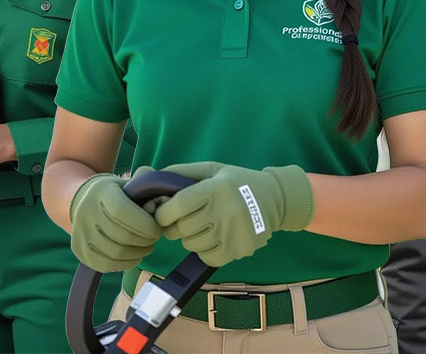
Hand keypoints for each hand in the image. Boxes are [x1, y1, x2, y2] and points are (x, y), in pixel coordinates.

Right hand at [69, 172, 162, 271]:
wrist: (83, 200)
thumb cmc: (114, 193)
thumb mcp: (126, 183)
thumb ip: (144, 183)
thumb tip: (161, 188)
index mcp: (101, 192)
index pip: (121, 211)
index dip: (144, 223)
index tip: (158, 228)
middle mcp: (86, 212)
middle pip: (121, 235)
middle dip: (145, 240)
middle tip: (155, 238)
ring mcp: (81, 233)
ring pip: (115, 252)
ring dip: (138, 253)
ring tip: (147, 246)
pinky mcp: (80, 251)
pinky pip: (105, 265)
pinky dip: (125, 263)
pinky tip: (135, 256)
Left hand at [154, 162, 313, 267]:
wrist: (275, 199)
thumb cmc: (236, 182)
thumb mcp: (211, 169)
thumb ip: (181, 173)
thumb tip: (151, 180)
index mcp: (215, 189)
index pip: (176, 207)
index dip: (163, 213)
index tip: (164, 213)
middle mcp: (224, 212)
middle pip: (181, 229)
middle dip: (176, 226)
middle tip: (184, 219)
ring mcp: (233, 233)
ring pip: (191, 244)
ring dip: (191, 237)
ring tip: (204, 225)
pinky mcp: (239, 250)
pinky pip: (207, 256)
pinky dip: (205, 250)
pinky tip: (215, 237)